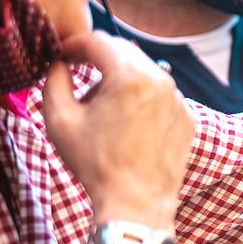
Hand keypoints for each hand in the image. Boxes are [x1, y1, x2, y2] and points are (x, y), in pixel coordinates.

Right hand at [42, 32, 193, 229]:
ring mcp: (179, 100)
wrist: (136, 202)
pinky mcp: (187, 118)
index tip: (62, 55)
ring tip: (100, 108)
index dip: (74, 44)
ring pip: (144, 73)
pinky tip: (125, 124)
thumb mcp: (59, 119)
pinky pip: (160, 96)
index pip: (99, 41)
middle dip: (98, 59)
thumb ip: (54, 80)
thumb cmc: (96, 163)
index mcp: (131, 76)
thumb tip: (60, 64)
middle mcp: (162, 81)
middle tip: (77, 73)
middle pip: (124, 52)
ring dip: (120, 80)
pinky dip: (141, 99)